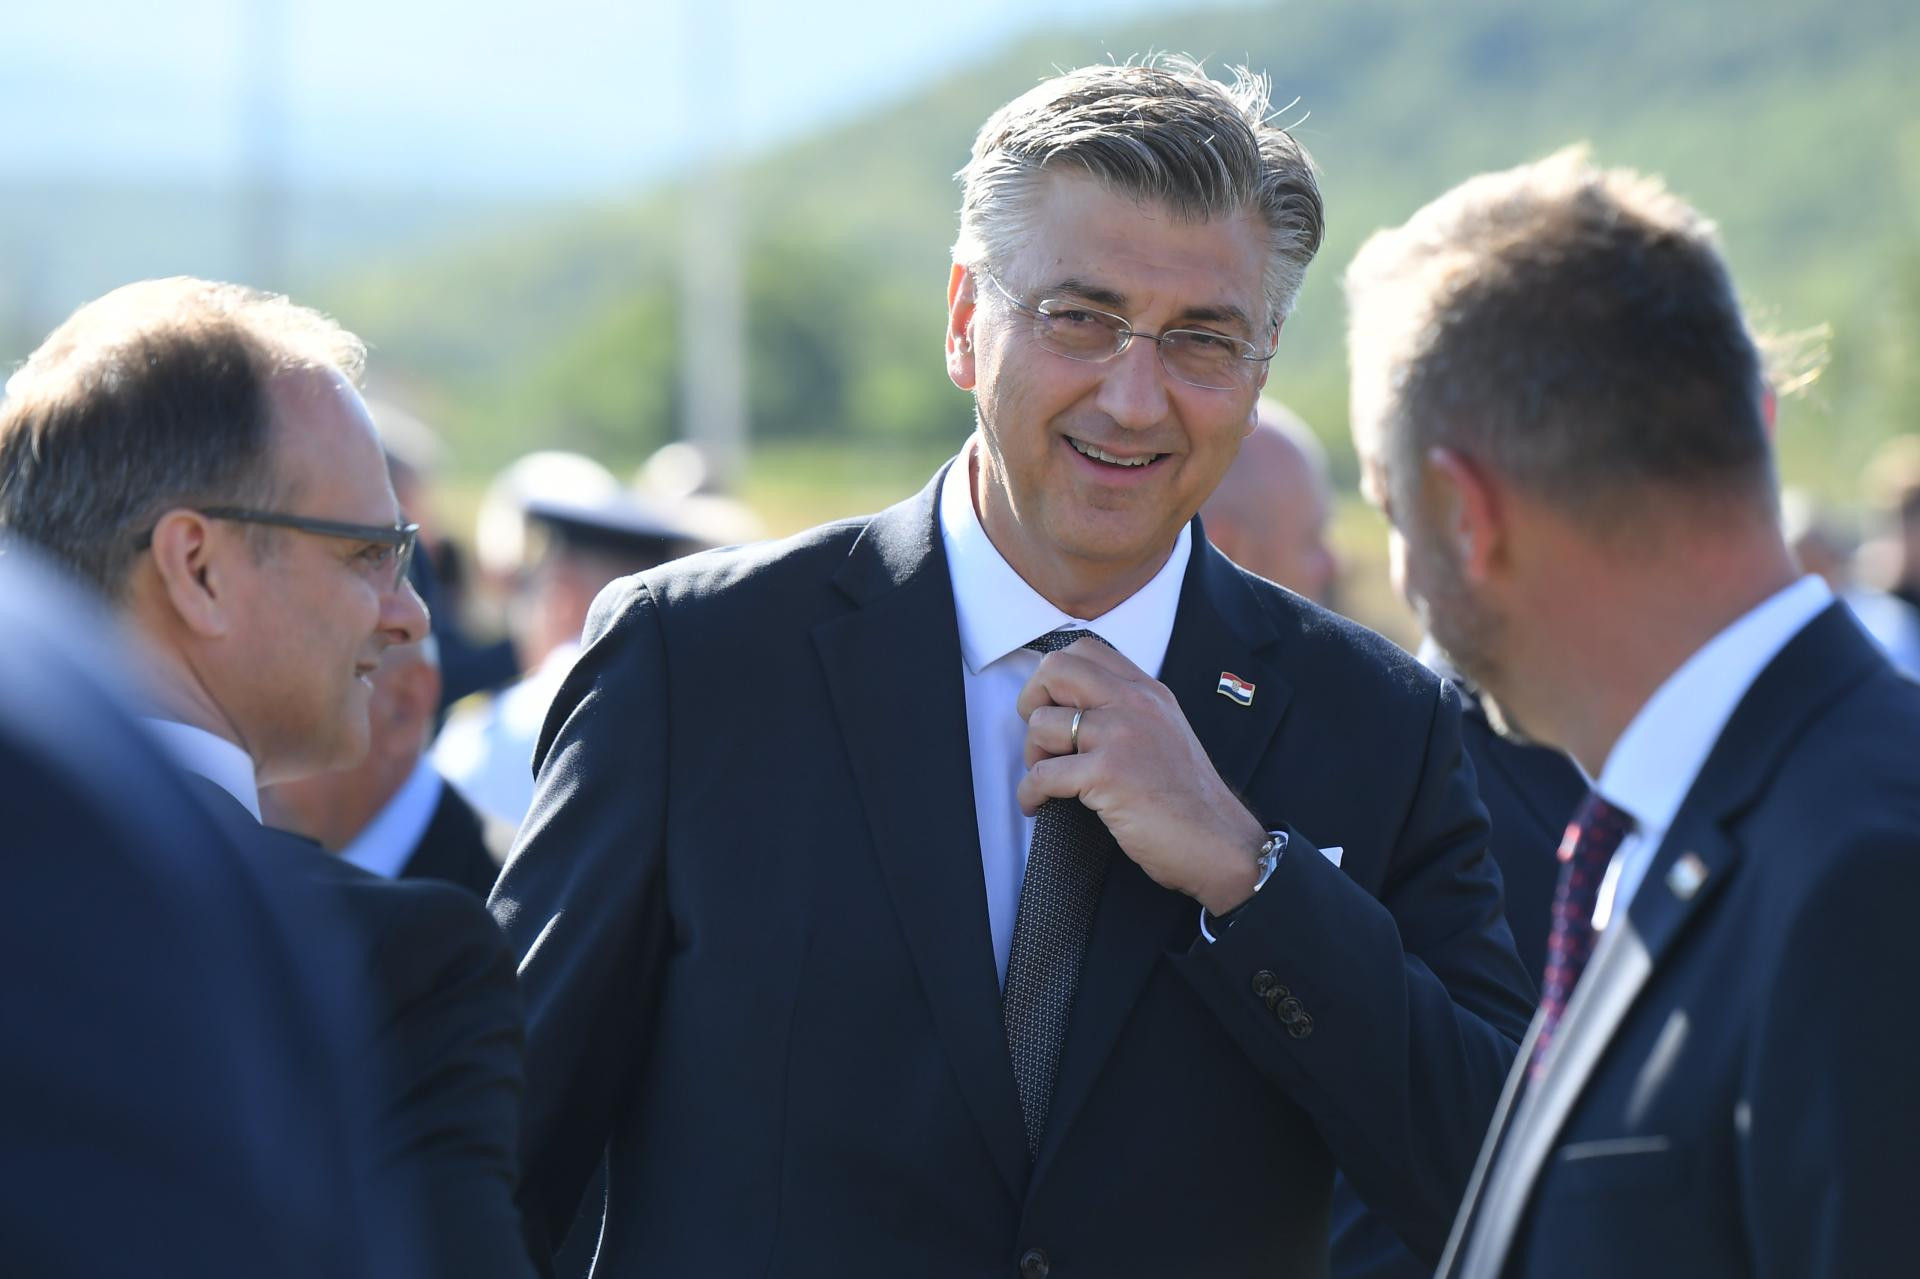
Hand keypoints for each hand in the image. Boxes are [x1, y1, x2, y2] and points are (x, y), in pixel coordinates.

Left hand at [1016, 638, 1267, 915]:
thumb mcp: (1165, 733)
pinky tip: (1039, 804)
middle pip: (1055, 670)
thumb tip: (1072, 708)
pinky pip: (1042, 774)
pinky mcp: (1108, 773)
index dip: (1055, 676)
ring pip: (1042, 724)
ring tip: (1047, 778)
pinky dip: (1030, 794)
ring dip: (1032, 755)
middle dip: (1031, 701)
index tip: (1052, 706)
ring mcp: (1121, 735)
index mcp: (1148, 691)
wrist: (1220, 843)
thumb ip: (1128, 712)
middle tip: (1040, 737)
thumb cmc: (1189, 800)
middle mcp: (1135, 703)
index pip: (1085, 650)